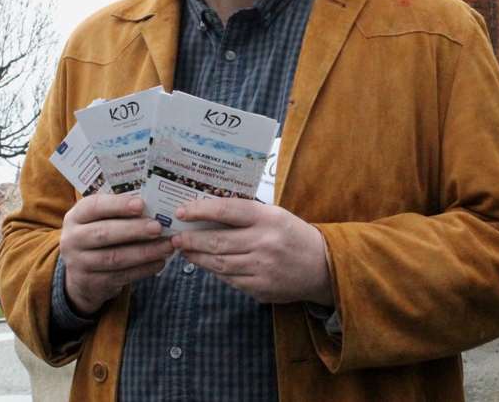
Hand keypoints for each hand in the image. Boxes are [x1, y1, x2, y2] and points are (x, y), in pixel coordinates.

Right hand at [59, 194, 173, 315]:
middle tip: (158, 227)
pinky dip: (143, 270)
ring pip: (115, 258)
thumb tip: (154, 206)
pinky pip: (121, 276)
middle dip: (134, 230)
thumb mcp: (100, 220)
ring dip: (144, 252)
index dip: (117, 205)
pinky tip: (159, 262)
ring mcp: (79, 264)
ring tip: (167, 246)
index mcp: (76, 216)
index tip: (141, 204)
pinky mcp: (91, 284)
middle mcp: (72, 239)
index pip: (93, 206)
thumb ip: (119, 212)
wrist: (80, 275)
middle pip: (103, 233)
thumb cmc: (98, 235)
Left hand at [171, 198, 333, 305]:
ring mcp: (262, 269)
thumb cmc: (292, 235)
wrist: (322, 266)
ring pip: (219, 263)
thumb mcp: (274, 215)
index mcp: (268, 218)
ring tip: (185, 250)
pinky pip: (230, 280)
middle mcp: (264, 243)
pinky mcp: (261, 289)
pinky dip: (215, 271)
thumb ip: (245, 214)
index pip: (227, 211)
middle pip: (217, 241)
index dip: (200, 210)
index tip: (181, 212)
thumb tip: (206, 213)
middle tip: (175, 237)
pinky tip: (207, 264)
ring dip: (197, 257)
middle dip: (191, 239)